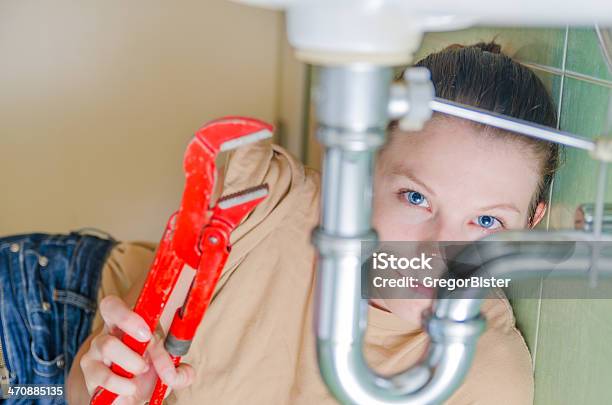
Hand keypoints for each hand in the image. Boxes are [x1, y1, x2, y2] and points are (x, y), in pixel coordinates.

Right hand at [80, 295, 194, 403]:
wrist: (127, 398)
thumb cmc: (145, 374)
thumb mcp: (165, 372)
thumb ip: (178, 372)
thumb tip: (186, 374)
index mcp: (125, 325)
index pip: (115, 304)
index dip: (129, 313)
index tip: (148, 333)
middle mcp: (107, 334)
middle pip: (109, 310)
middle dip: (131, 322)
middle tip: (147, 346)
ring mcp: (94, 353)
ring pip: (107, 344)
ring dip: (131, 361)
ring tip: (141, 371)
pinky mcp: (89, 376)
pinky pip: (102, 376)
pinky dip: (121, 385)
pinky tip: (130, 389)